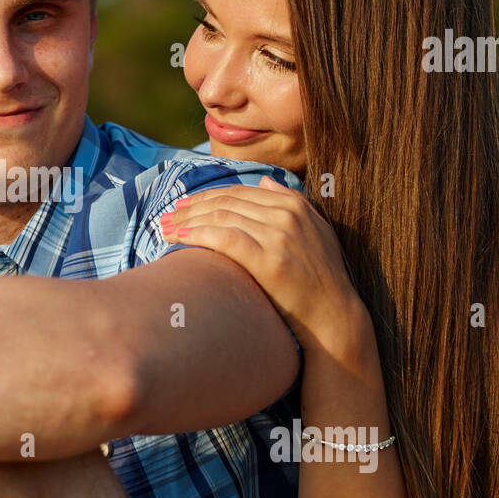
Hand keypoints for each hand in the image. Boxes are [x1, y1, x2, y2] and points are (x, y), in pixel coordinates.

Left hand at [160, 176, 367, 351]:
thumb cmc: (320, 279)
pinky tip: (178, 240)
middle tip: (165, 217)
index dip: (205, 197)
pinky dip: (196, 235)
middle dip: (189, 208)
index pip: (238, 192)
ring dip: (186, 222)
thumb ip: (292, 202)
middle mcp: (287, 215)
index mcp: (294, 204)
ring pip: (220, 217)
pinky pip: (224, 238)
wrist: (334, 317)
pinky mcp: (270, 260)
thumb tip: (264, 180)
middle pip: (225, 202)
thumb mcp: (315, 231)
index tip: (182, 206)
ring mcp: (279, 236)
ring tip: (164, 230)